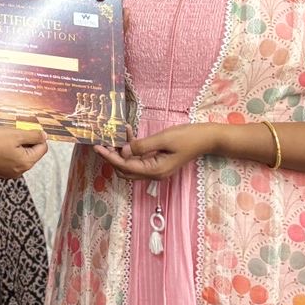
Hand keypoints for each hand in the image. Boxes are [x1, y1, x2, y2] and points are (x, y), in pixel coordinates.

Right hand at [0, 126, 47, 178]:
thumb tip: (44, 136)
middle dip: (23, 141)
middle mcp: (18, 172)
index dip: (35, 136)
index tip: (22, 129)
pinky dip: (5, 151)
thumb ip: (33, 135)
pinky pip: (8, 159)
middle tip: (10, 133)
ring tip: (0, 138)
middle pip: (31, 153)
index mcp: (26, 163)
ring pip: (19, 156)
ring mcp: (7, 173)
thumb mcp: (14, 133)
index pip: (42, 148)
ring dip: (14, 145)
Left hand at [96, 122, 215, 180]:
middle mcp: (153, 173)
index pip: (125, 166)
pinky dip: (132, 147)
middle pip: (125, 170)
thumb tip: (123, 152)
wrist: (207, 139)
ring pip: (131, 164)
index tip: (97, 147)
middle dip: (112, 157)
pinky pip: (139, 158)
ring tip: (115, 134)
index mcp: (155, 171)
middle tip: (102, 142)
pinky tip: (129, 131)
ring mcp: (156, 169)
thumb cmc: (188, 138)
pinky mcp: (158, 162)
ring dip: (121, 151)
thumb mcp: (163, 139)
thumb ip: (142, 146)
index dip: (109, 157)